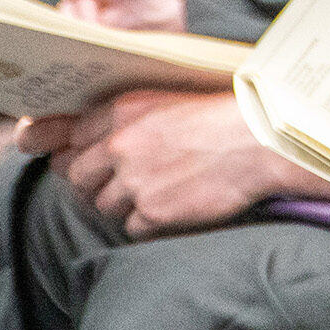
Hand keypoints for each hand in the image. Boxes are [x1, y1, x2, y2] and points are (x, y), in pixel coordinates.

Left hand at [17, 89, 329, 237]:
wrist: (260, 142)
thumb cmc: (219, 117)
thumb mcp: (164, 102)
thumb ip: (122, 118)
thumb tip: (78, 141)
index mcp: (121, 111)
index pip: (69, 138)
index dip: (76, 153)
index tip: (82, 161)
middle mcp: (120, 144)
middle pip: (76, 176)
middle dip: (94, 183)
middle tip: (123, 183)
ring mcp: (134, 180)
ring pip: (100, 205)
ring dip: (122, 204)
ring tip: (155, 193)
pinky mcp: (152, 210)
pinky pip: (131, 227)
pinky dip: (148, 223)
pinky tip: (172, 207)